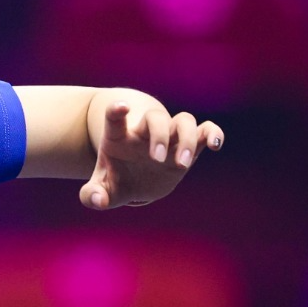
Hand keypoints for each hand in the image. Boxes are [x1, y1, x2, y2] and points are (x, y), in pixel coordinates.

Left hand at [81, 101, 223, 209]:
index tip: (120, 106)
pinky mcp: (188, 147)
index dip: (116, 110)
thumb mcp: (101, 189)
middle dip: (159, 135)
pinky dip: (213, 133)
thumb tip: (98, 200)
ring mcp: (168, 137)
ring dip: (186, 138)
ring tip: (180, 165)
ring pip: (184, 120)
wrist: (135, 180)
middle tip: (156, 159)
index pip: (115, 118)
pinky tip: (215, 145)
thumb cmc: (115, 180)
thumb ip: (92, 195)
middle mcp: (146, 132)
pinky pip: (206, 130)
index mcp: (119, 138)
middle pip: (156, 118)